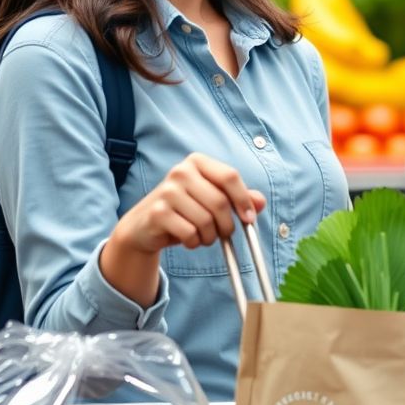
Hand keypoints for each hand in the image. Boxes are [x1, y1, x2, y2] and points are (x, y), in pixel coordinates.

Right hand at [112, 152, 266, 255]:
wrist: (144, 225)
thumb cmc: (184, 209)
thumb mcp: (212, 199)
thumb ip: (239, 198)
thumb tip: (260, 202)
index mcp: (198, 162)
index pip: (230, 176)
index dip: (243, 199)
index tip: (250, 219)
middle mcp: (181, 171)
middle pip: (220, 202)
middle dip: (227, 224)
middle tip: (225, 233)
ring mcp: (167, 191)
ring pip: (206, 220)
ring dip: (210, 236)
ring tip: (203, 236)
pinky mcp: (157, 212)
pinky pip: (190, 233)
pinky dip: (194, 242)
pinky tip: (188, 239)